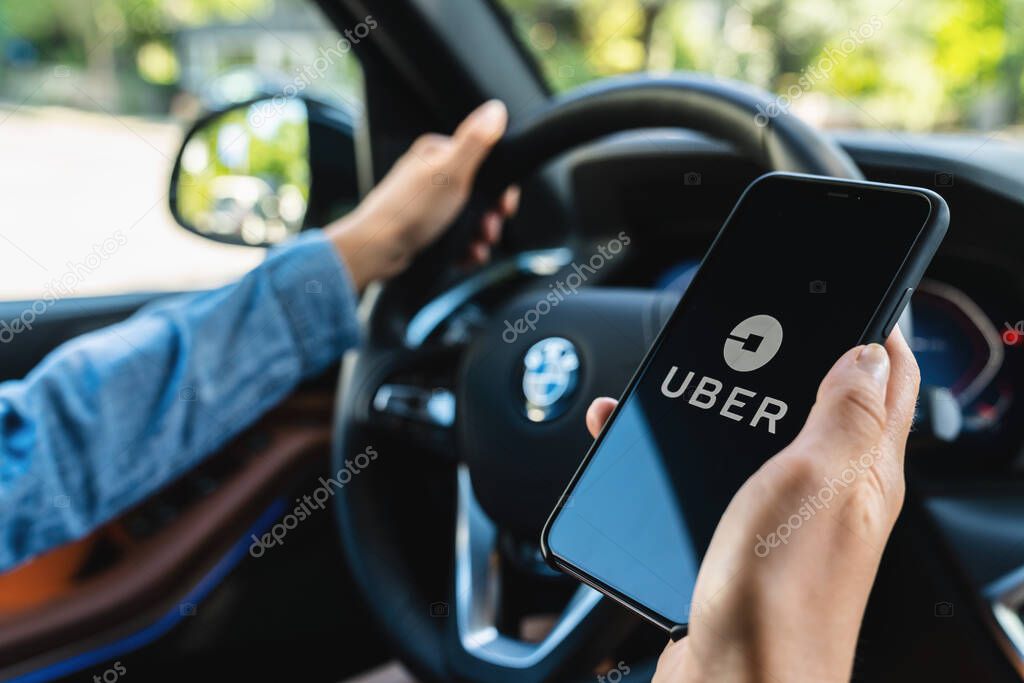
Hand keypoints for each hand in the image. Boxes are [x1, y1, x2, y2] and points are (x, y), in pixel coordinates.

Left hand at [326, 100, 519, 288]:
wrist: (376, 249)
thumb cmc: (410, 210)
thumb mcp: (451, 172)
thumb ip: (475, 141)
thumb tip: (496, 108)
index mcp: (440, 154)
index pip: (485, 164)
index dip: (500, 189)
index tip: (504, 207)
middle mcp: (433, 175)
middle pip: (480, 195)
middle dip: (490, 218)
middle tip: (489, 232)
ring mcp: (429, 203)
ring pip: (470, 219)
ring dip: (480, 238)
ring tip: (477, 249)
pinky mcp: (425, 226)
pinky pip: (456, 237)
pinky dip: (465, 249)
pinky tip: (466, 257)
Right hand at [585, 328, 919, 682]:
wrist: (730, 682)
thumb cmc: (777, 598)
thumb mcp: (817, 480)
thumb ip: (845, 412)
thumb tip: (869, 350)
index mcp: (865, 469)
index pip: (890, 380)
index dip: (877, 328)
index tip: (852, 290)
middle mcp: (832, 490)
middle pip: (825, 400)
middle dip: (796, 354)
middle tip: (760, 322)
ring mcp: (785, 515)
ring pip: (761, 433)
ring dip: (731, 398)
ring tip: (697, 371)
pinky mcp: (739, 537)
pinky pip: (718, 473)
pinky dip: (687, 448)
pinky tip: (648, 440)